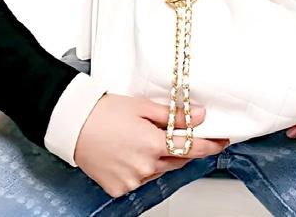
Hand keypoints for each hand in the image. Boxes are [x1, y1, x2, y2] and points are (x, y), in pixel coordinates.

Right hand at [74, 93, 229, 197]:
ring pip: (158, 170)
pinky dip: (141, 168)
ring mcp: (132, 180)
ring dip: (160, 158)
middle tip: (180, 135)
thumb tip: (200, 116)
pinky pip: (140, 179)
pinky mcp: (120, 188)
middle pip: (176, 160)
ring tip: (144, 140)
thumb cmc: (104, 111)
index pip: (192, 148)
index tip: (222, 141)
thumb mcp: (142, 106)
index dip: (210, 145)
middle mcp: (145, 166)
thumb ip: (174, 115)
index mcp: (153, 143)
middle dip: (182, 148)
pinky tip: (130, 153)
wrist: (73, 125)